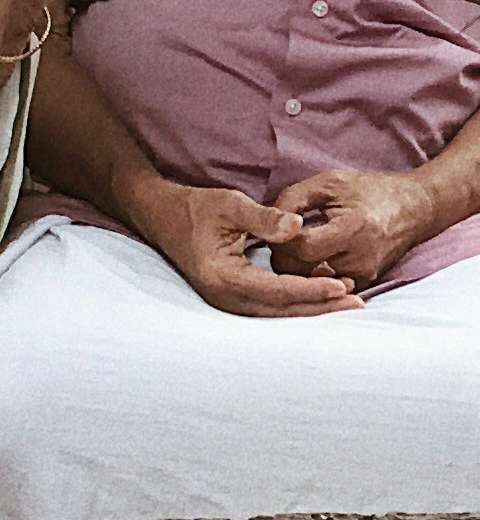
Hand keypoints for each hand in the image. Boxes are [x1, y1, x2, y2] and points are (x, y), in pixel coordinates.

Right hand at [136, 178, 358, 316]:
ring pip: (276, 315)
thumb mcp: (230, 204)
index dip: (310, 289)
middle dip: (320, 308)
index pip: (276, 290)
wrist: (162, 217)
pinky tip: (319, 298)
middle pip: (280, 311)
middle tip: (357, 304)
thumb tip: (298, 226)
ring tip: (346, 301)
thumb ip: (264, 218)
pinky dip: (296, 305)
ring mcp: (225, 302)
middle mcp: (222, 297)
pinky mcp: (230, 299)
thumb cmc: (196, 208)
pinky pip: (269, 309)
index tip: (341, 285)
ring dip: (311, 309)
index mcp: (222, 275)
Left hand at [266, 166, 429, 292]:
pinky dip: (312, 274)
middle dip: (283, 255)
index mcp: (353, 229)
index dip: (281, 239)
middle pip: (302, 271)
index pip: (302, 249)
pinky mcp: (364, 284)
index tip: (277, 226)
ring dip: (295, 267)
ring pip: (310, 284)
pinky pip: (325, 288)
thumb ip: (292, 200)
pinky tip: (310, 256)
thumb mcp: (329, 183)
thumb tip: (265, 221)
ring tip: (295, 244)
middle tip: (279, 237)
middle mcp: (361, 259)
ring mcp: (364, 275)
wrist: (414, 209)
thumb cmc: (369, 191)